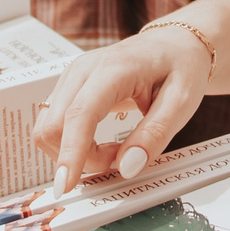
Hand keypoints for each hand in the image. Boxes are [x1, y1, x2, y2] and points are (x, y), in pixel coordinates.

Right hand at [32, 24, 209, 195]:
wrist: (172, 44)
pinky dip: (71, 145)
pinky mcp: (67, 88)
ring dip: (74, 153)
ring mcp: (71, 77)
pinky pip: (54, 125)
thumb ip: (154, 135)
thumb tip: (127, 166)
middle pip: (53, 126)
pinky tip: (99, 143)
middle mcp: (82, 70)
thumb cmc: (179, 67)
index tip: (66, 186)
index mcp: (112, 69)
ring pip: (47, 129)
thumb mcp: (181, 102)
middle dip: (78, 158)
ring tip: (113, 151)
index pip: (80, 114)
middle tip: (118, 160)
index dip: (70, 153)